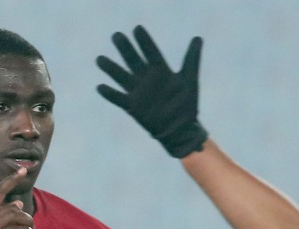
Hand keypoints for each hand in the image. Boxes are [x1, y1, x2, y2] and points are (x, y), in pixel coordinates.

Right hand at [95, 25, 207, 157]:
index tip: (137, 28)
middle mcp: (147, 79)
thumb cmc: (186, 105)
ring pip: (121, 77)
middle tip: (116, 35)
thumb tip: (198, 38)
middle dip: (125, 48)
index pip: (150, 52)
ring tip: (100, 59)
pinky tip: (100, 86)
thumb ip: (192, 58)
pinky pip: (119, 99)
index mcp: (160, 70)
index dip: (144, 41)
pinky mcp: (133, 107)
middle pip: (133, 60)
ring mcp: (138, 92)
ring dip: (111, 69)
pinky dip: (110, 94)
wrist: (181, 130)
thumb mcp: (190, 79)